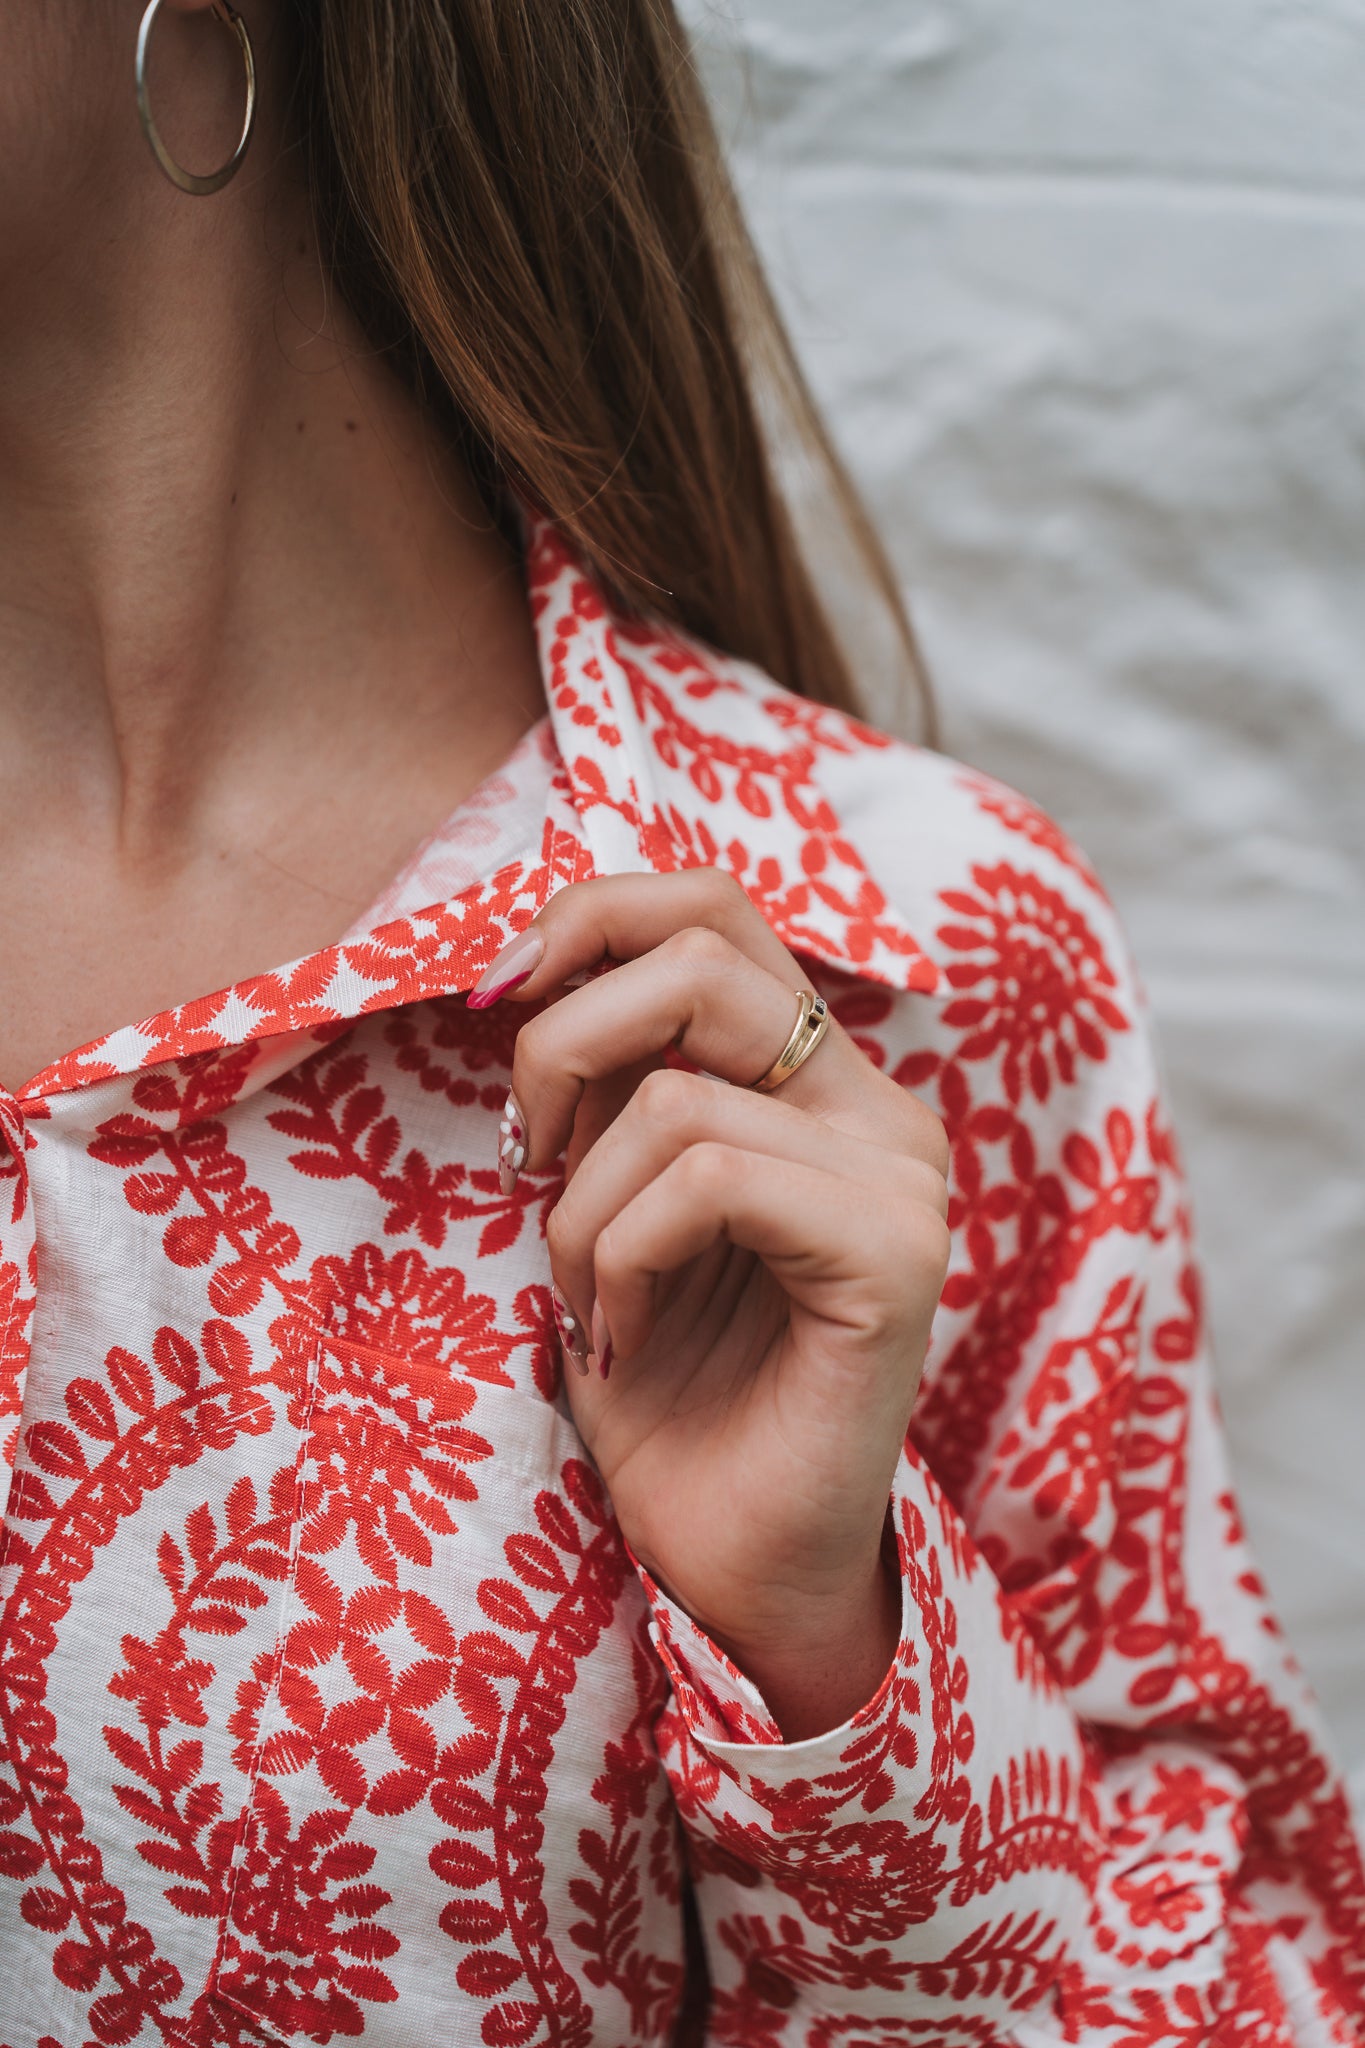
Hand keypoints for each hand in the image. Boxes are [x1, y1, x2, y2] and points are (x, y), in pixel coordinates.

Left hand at [470, 871, 950, 1738]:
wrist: (734, 1562)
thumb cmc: (666, 1385)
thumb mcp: (610, 1198)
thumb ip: (610, 1081)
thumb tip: (530, 971)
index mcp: (820, 1080)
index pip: (713, 910)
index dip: (587, 917)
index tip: (491, 994)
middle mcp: (878, 1107)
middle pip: (700, 956)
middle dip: (562, 1052)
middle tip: (528, 1165)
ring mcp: (899, 1177)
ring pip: (675, 1092)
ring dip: (578, 1208)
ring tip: (592, 1298)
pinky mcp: (894, 1253)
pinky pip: (707, 1179)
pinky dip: (621, 1257)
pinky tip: (627, 1336)